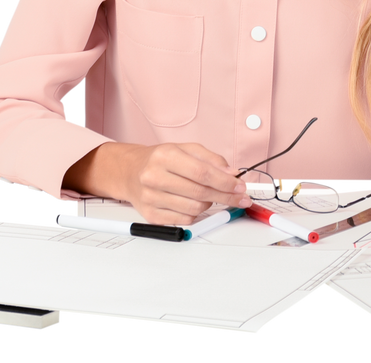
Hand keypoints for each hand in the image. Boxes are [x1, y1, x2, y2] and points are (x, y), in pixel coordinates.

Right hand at [109, 142, 253, 224]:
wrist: (130, 172)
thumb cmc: (161, 160)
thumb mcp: (186, 149)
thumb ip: (211, 160)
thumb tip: (232, 175)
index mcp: (165, 156)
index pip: (202, 173)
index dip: (225, 182)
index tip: (240, 187)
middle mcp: (154, 176)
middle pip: (200, 192)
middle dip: (225, 196)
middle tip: (239, 197)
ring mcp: (151, 198)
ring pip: (195, 208)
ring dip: (209, 204)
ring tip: (208, 195)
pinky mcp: (150, 215)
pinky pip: (185, 220)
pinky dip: (195, 213)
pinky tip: (192, 203)